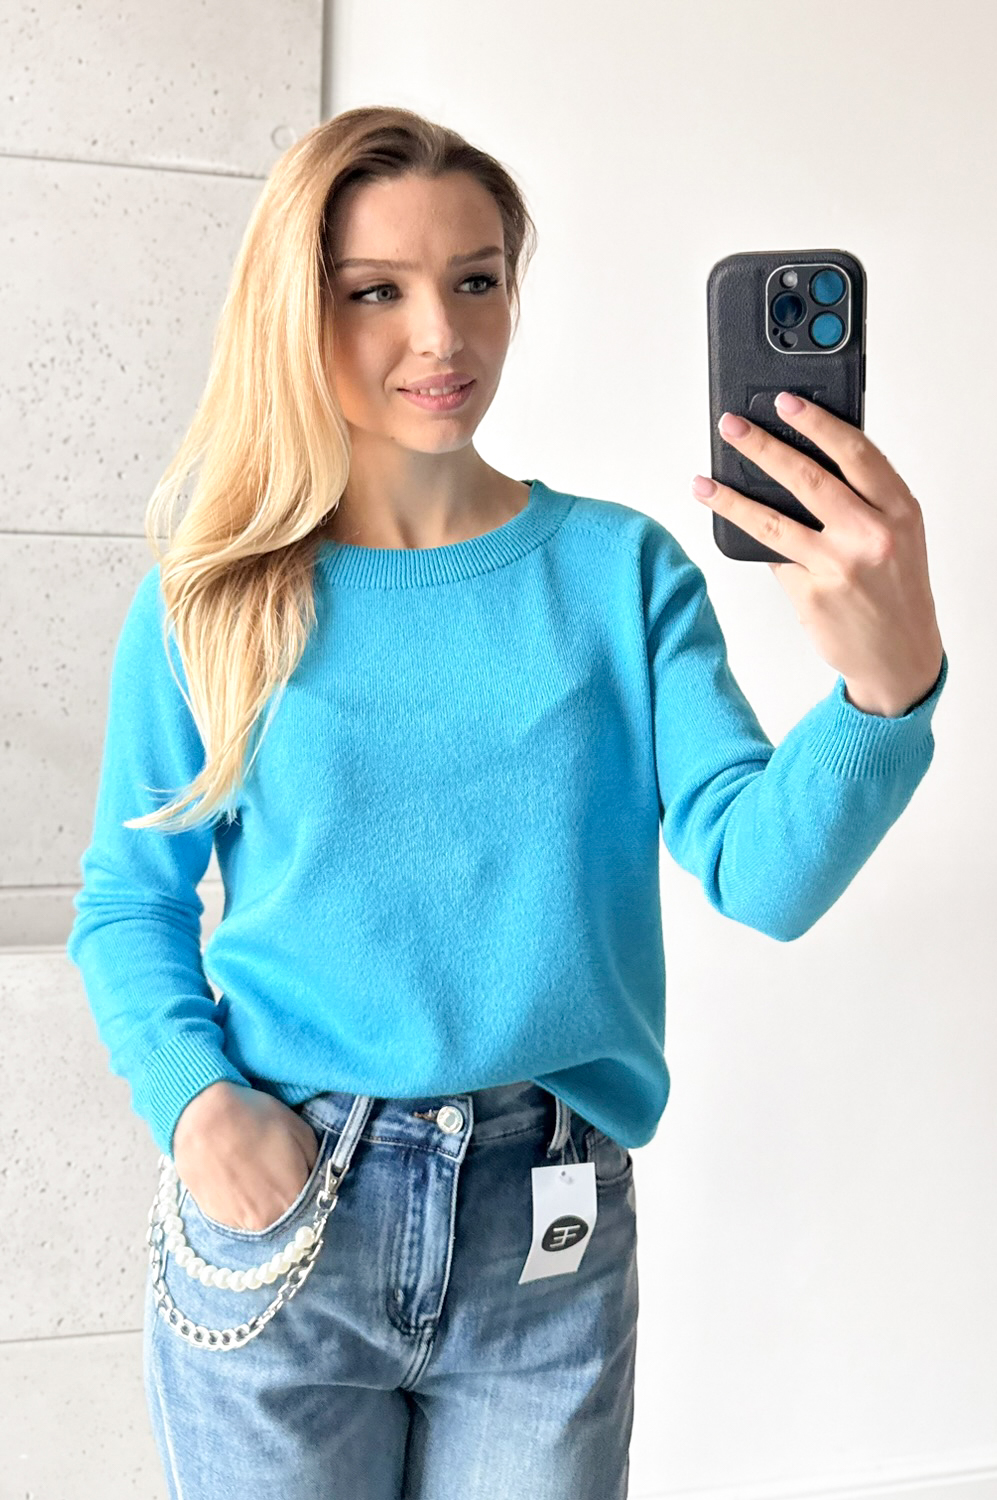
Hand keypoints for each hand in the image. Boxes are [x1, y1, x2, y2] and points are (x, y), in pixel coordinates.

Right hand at [172, 1083, 319, 1232]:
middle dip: (284, 1195)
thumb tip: (315, 1179)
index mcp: (295, 1199)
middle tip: (274, 1169)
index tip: (298, 1172)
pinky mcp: (216, 1218)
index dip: (306, 1186)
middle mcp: (269, 1220)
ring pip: (261, 1217)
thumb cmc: (256, 1119)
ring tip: (252, 1171)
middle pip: (286, 1214)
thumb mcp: (301, 1132)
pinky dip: (240, 1201)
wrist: (203, 1117)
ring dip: (261, 1200)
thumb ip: (316, 1163)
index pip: (312, 1205)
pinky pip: (237, 1216)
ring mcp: (240, 1223)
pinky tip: (235, 1177)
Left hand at [691, 393, 944, 716]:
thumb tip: (800, 463)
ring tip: (704, 483)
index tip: (784, 402)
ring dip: (731, 498)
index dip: (816, 423)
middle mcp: (871, 535)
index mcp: (899, 510)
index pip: (855, 453)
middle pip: (806, 479)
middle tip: (731, 427)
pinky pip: (774, 559)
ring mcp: (839, 567)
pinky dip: (756, 544)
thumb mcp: (898, 534)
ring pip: (773, 521)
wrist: (900, 656)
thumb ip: (863, 499)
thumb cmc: (896, 589)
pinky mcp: (812, 595)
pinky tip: (735, 530)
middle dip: (762, 448)